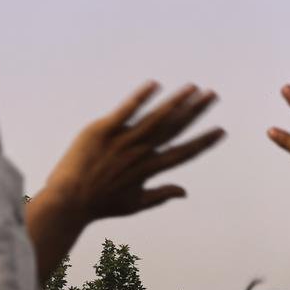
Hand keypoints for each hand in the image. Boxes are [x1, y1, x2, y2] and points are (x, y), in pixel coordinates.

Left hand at [37, 82, 224, 222]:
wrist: (67, 202)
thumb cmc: (100, 204)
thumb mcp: (134, 204)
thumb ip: (161, 195)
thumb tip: (185, 192)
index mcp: (150, 169)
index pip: (184, 152)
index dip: (204, 141)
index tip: (222, 130)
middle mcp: (141, 153)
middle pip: (175, 128)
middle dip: (196, 111)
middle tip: (213, 95)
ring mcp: (123, 140)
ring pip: (156, 117)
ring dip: (176, 101)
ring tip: (194, 87)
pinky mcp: (103, 130)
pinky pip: (125, 111)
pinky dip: (140, 98)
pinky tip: (155, 84)